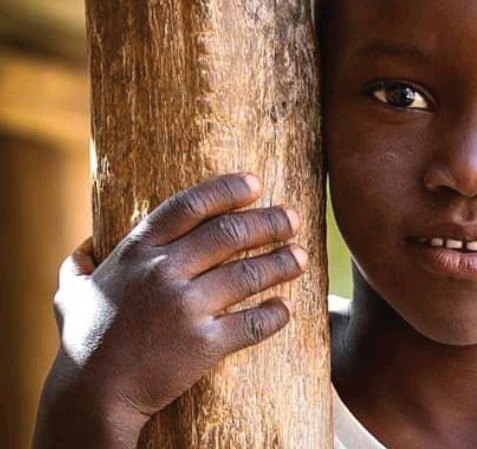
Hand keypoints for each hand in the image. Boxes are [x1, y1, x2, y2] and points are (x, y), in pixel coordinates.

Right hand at [40, 174, 306, 436]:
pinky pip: (251, 324)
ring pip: (248, 274)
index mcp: (137, 251)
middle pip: (230, 233)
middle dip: (269, 221)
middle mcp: (163, 271)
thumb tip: (87, 243)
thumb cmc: (83, 341)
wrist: (90, 397)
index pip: (190, 205)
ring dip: (281, 263)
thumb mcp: (70, 293)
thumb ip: (78, 263)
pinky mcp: (202, 345)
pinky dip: (274, 315)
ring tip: (301, 257)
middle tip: (293, 218)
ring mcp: (184, 308)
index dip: (227, 190)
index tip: (257, 183)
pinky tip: (286, 308)